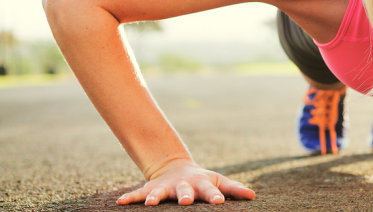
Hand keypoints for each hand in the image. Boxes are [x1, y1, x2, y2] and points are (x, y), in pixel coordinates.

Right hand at [117, 159, 255, 205]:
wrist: (175, 168)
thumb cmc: (203, 181)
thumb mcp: (219, 182)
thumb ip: (235, 189)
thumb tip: (253, 196)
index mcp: (202, 184)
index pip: (210, 190)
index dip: (214, 196)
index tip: (218, 202)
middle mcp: (183, 186)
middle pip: (185, 191)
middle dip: (185, 196)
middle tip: (185, 202)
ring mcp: (166, 187)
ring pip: (160, 193)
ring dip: (156, 198)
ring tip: (151, 204)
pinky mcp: (151, 189)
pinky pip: (138, 194)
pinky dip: (129, 198)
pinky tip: (119, 203)